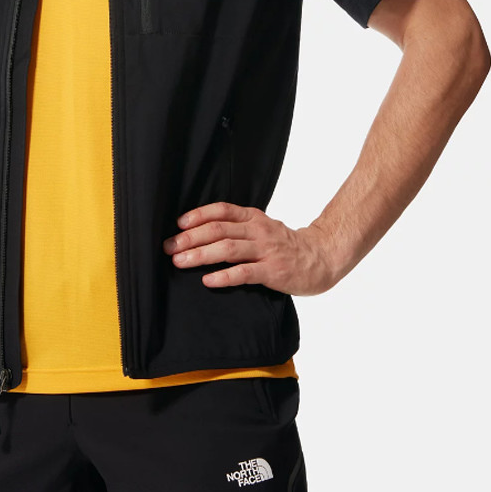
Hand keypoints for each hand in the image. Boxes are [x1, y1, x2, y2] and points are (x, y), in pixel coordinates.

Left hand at [162, 202, 336, 296]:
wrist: (320, 258)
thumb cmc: (285, 245)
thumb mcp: (262, 228)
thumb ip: (238, 228)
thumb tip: (201, 233)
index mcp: (253, 218)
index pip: (221, 210)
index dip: (198, 215)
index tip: (178, 225)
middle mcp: (258, 230)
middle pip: (219, 229)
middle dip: (191, 238)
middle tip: (170, 247)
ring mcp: (266, 250)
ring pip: (228, 249)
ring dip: (201, 255)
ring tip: (180, 262)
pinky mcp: (273, 271)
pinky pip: (245, 273)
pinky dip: (224, 276)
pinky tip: (208, 281)